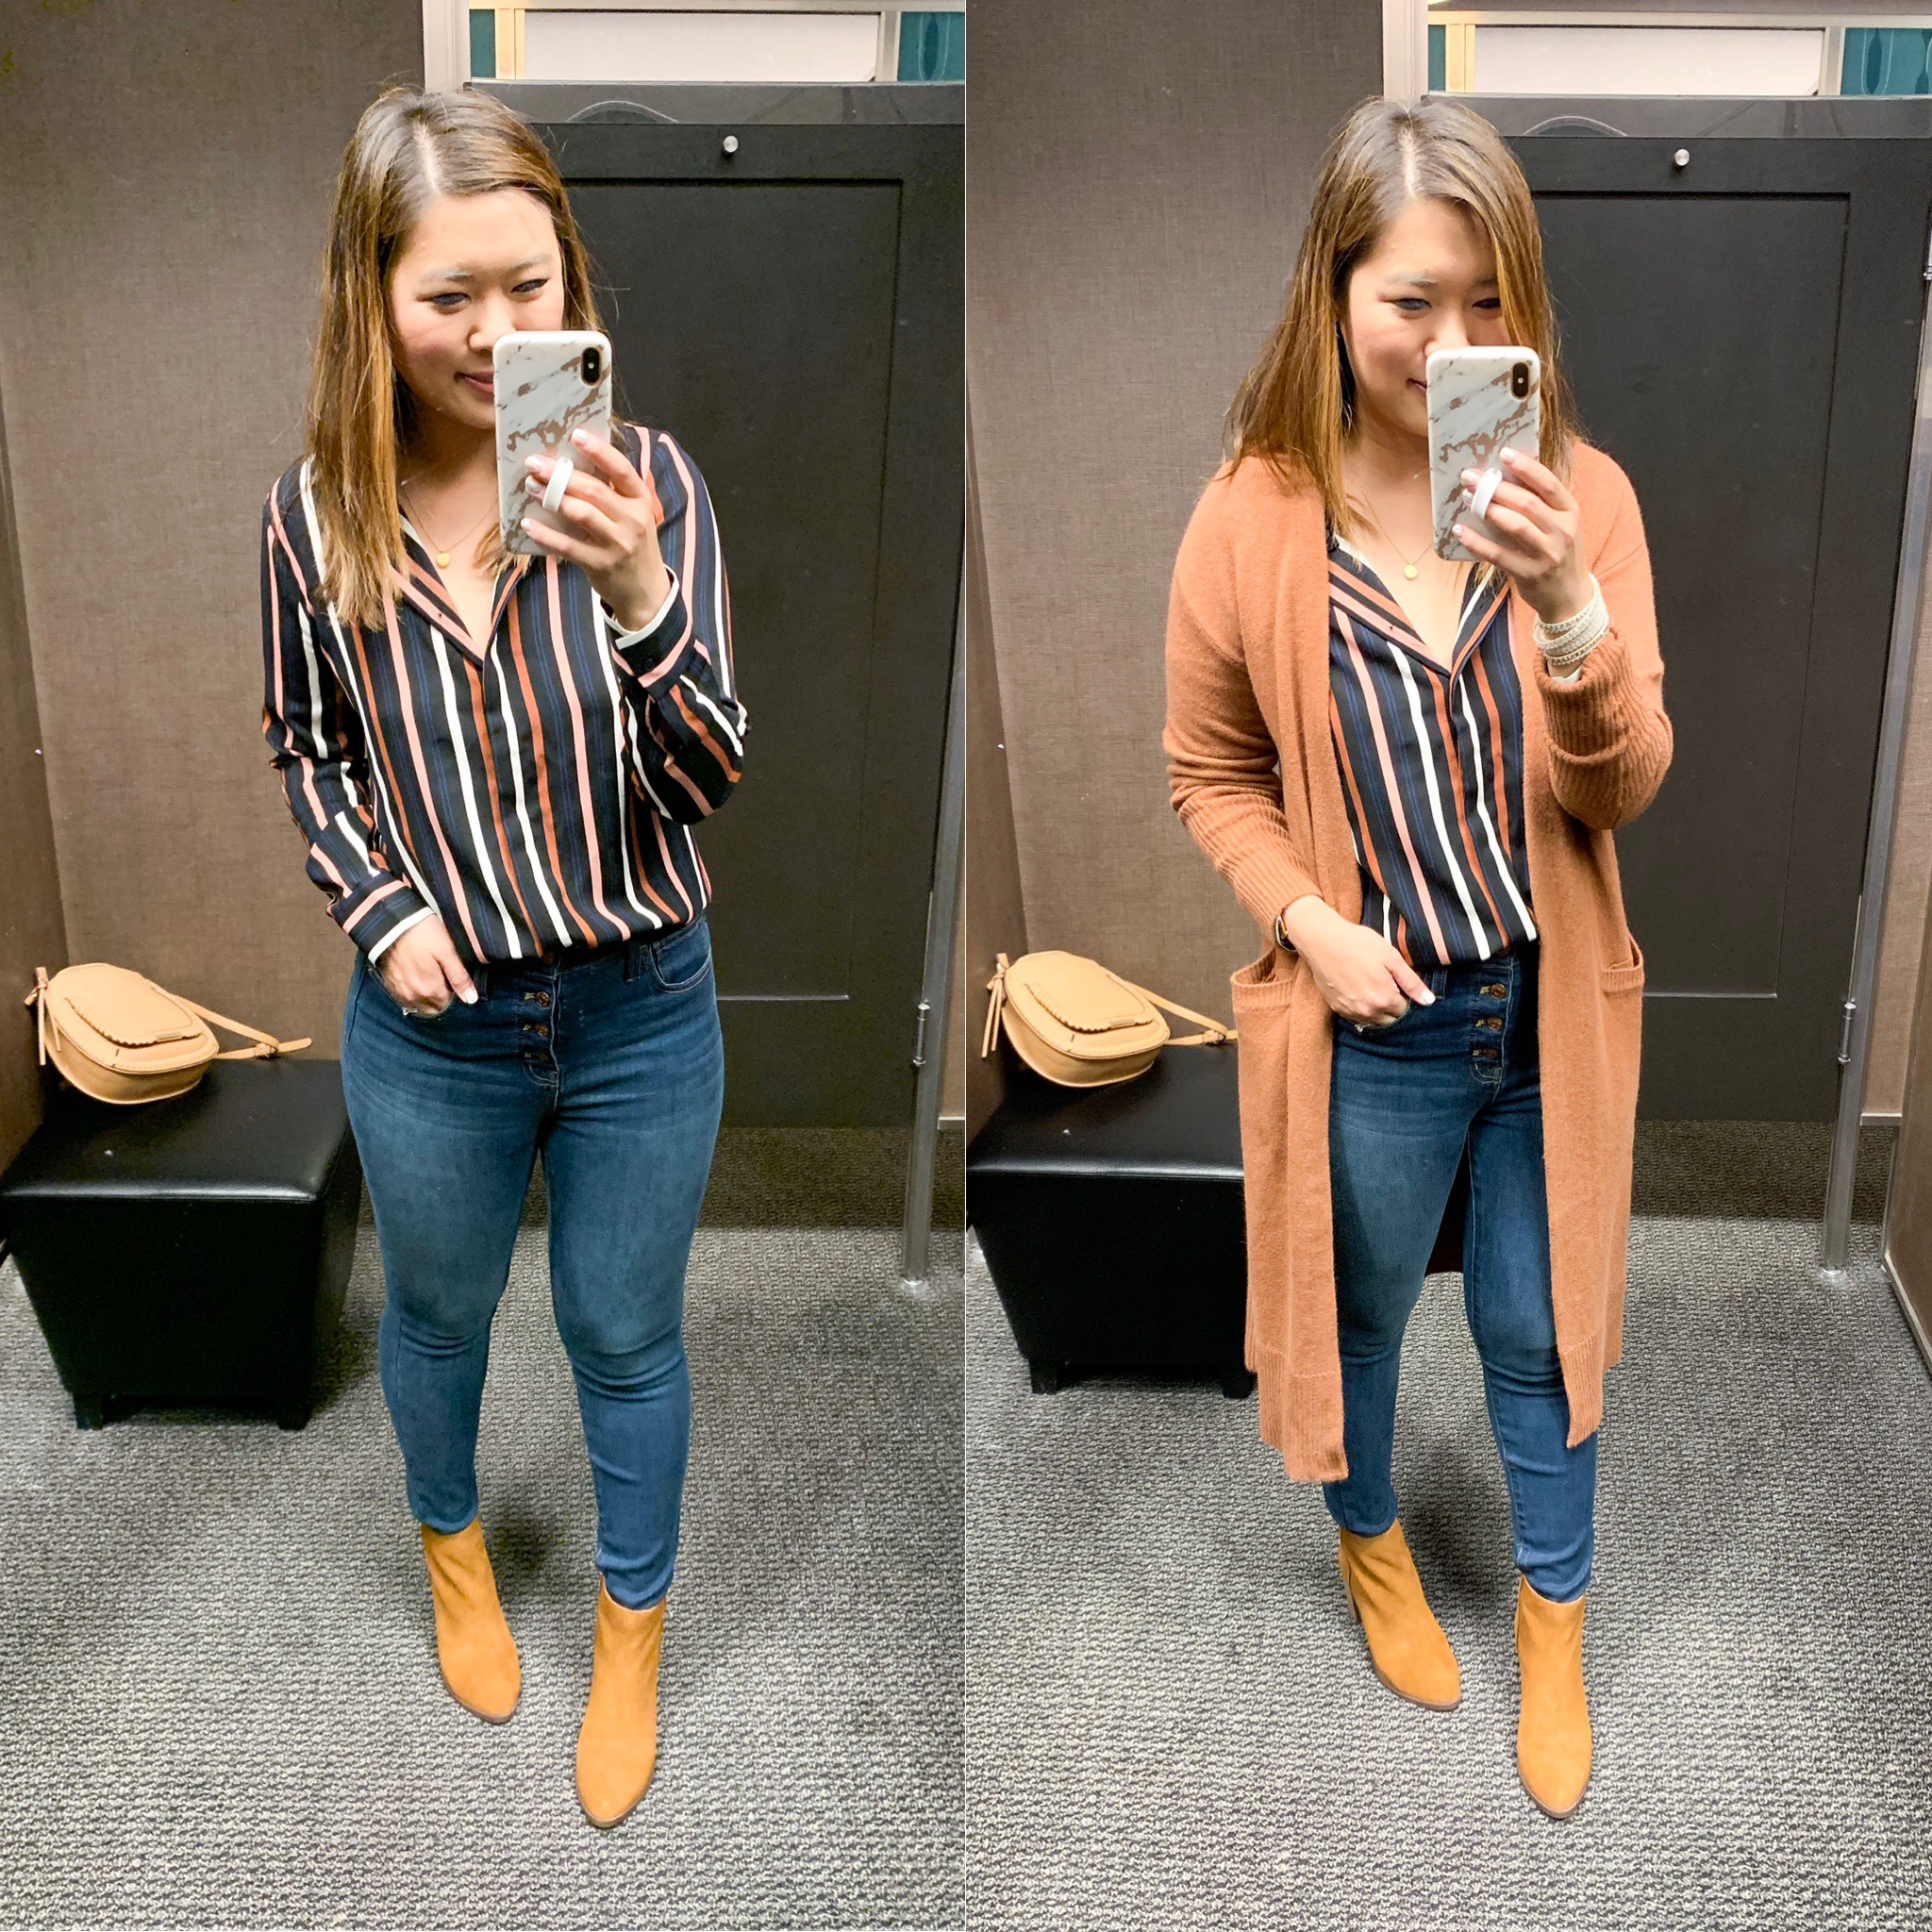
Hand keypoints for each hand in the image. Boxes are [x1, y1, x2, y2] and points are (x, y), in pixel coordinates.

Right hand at [374, 915, 476, 1017]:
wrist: (391, 921)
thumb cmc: (424, 934)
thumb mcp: (447, 952)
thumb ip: (458, 977)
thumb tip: (471, 999)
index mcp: (430, 990)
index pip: (446, 1005)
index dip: (453, 995)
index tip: (454, 981)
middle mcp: (413, 995)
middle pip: (431, 1007)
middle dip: (440, 999)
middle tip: (444, 979)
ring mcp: (399, 990)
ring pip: (417, 1003)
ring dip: (426, 997)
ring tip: (430, 977)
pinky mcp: (389, 982)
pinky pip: (404, 996)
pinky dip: (412, 991)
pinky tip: (416, 977)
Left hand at [520, 430, 670, 628]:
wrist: (645, 591)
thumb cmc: (633, 544)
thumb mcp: (634, 514)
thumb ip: (612, 492)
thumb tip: (572, 464)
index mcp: (640, 500)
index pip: (621, 470)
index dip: (599, 451)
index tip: (575, 434)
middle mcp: (632, 519)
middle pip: (593, 490)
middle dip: (560, 474)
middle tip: (534, 463)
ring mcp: (617, 543)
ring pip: (581, 513)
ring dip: (552, 498)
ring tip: (531, 487)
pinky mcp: (600, 564)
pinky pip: (568, 546)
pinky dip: (545, 535)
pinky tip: (528, 524)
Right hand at [1279, 894, 1435, 1027]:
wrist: (1322, 941)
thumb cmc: (1359, 944)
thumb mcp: (1391, 958)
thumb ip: (1411, 982)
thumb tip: (1429, 1001)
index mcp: (1384, 999)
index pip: (1404, 1011)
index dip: (1404, 997)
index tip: (1397, 983)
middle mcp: (1368, 1011)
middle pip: (1390, 1021)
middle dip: (1393, 1008)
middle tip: (1386, 985)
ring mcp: (1350, 1012)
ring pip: (1373, 1022)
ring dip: (1378, 1011)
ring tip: (1372, 987)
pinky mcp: (1337, 1008)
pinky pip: (1356, 1018)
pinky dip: (1362, 1010)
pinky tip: (1359, 991)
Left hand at [1453, 445, 1590, 624]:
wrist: (1569, 596)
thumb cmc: (1559, 553)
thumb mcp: (1561, 525)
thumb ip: (1541, 504)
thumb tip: (1505, 478)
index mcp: (1570, 512)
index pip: (1549, 484)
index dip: (1526, 467)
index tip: (1504, 453)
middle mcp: (1561, 530)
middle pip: (1526, 502)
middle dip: (1495, 487)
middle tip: (1471, 477)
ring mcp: (1546, 554)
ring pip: (1514, 525)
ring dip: (1487, 509)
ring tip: (1466, 498)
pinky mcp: (1528, 573)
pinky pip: (1498, 555)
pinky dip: (1476, 542)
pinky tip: (1459, 531)